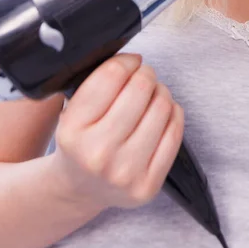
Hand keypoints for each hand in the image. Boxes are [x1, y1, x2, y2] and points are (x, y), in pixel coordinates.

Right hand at [51, 54, 183, 210]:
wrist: (79, 189)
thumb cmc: (81, 140)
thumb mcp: (72, 109)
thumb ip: (97, 80)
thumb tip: (133, 58)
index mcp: (72, 129)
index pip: (111, 75)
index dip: (126, 60)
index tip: (130, 61)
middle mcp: (98, 153)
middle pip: (141, 88)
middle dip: (146, 74)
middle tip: (142, 76)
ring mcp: (125, 172)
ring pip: (163, 105)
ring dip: (160, 92)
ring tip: (150, 96)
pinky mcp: (148, 185)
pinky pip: (176, 130)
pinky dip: (172, 113)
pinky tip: (160, 114)